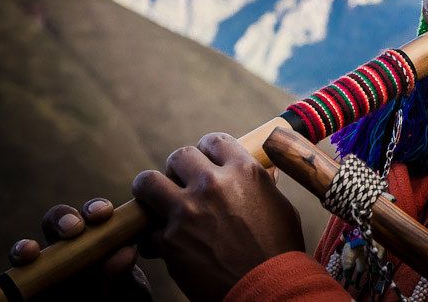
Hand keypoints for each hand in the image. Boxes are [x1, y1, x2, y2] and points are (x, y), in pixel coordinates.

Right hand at [0, 199, 150, 300]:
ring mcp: (40, 270)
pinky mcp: (20, 291)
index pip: (91, 215)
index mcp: (96, 239)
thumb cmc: (119, 299)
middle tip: (73, 230)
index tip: (102, 215)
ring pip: (25, 250)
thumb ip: (124, 274)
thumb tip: (125, 252)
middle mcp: (65, 249)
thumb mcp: (128, 291)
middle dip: (62, 219)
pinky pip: (3, 283)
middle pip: (56, 222)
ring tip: (28, 253)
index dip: (94, 209)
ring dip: (23, 247)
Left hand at [132, 132, 304, 301]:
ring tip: (155, 203)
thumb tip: (264, 171)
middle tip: (181, 185)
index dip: (207, 151)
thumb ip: (264, 186)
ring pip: (147, 182)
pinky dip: (152, 239)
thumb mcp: (281, 208)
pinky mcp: (170, 240)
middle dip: (177, 169)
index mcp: (244, 171)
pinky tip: (163, 246)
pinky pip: (146, 231)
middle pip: (179, 156)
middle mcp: (213, 184)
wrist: (267, 287)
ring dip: (150, 191)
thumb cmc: (279, 249)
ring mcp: (188, 210)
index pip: (214, 141)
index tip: (206, 162)